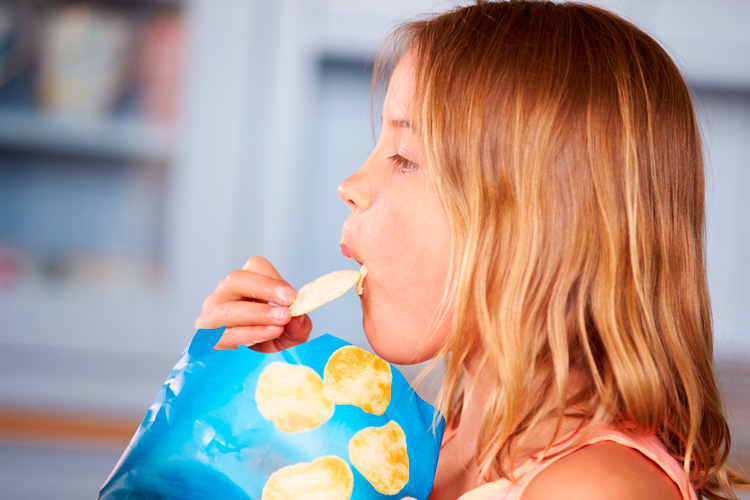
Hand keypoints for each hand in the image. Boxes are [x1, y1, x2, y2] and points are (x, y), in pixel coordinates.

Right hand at [194, 256, 310, 351]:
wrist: (249, 372)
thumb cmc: (271, 344)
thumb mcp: (291, 335)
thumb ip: (297, 326)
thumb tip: (299, 317)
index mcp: (246, 285)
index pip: (255, 267)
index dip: (273, 279)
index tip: (292, 296)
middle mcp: (224, 295)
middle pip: (236, 280)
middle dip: (263, 289)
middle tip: (288, 303)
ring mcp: (210, 316)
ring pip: (228, 309)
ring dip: (258, 314)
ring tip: (281, 322)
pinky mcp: (205, 339)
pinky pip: (224, 334)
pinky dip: (248, 334)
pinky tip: (267, 334)